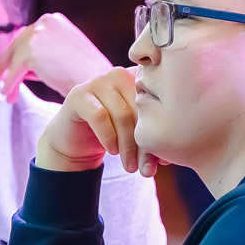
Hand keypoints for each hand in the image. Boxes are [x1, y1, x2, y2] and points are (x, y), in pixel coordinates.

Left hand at [0, 13, 111, 102]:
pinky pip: (14, 72)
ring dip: (9, 78)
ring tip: (7, 94)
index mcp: (54, 19)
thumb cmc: (87, 74)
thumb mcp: (66, 54)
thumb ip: (45, 53)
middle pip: (17, 44)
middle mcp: (45, 21)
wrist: (97, 82)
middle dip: (8, 64)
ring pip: (15, 59)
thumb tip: (23, 67)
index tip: (8, 66)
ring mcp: (37, 34)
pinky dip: (10, 85)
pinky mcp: (30, 51)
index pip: (28, 35)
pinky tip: (9, 96)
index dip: (17, 53)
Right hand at [37, 67, 159, 176]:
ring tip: (131, 166)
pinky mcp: (79, 95)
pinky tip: (112, 151)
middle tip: (147, 170)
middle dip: (145, 144)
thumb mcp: (137, 137)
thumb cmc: (113, 136)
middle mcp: (119, 74)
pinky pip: (99, 116)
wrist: (76, 143)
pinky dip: (108, 137)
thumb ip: (153, 139)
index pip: (157, 103)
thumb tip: (167, 159)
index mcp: (140, 79)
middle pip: (141, 110)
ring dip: (128, 146)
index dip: (162, 132)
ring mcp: (98, 82)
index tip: (163, 161)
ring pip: (122, 114)